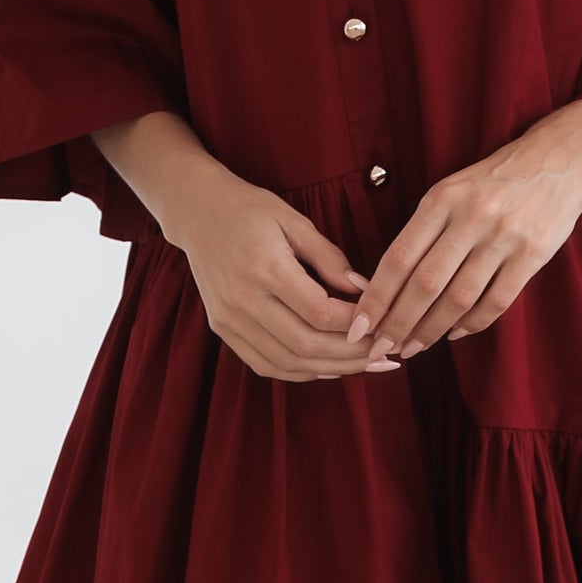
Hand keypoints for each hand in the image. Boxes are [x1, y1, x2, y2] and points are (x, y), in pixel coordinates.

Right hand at [167, 158, 404, 382]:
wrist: (197, 211)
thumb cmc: (251, 210)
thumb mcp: (295, 221)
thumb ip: (330, 258)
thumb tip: (366, 291)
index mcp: (265, 267)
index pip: (320, 312)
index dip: (357, 324)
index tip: (384, 322)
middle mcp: (243, 299)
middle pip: (306, 345)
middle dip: (352, 355)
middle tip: (384, 354)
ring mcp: (229, 319)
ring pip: (287, 362)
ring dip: (330, 369)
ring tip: (365, 366)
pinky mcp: (222, 329)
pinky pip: (264, 364)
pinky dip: (300, 372)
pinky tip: (328, 368)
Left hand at [339, 108, 581, 358]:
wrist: (561, 158)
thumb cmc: (494, 179)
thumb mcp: (452, 189)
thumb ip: (423, 231)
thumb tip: (386, 285)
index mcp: (442, 198)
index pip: (398, 257)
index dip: (376, 297)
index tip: (358, 326)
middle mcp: (471, 217)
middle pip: (425, 283)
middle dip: (398, 323)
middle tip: (380, 348)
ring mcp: (504, 237)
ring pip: (459, 298)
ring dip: (431, 330)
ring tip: (413, 348)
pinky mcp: (533, 254)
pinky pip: (497, 301)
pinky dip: (472, 324)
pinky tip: (454, 333)